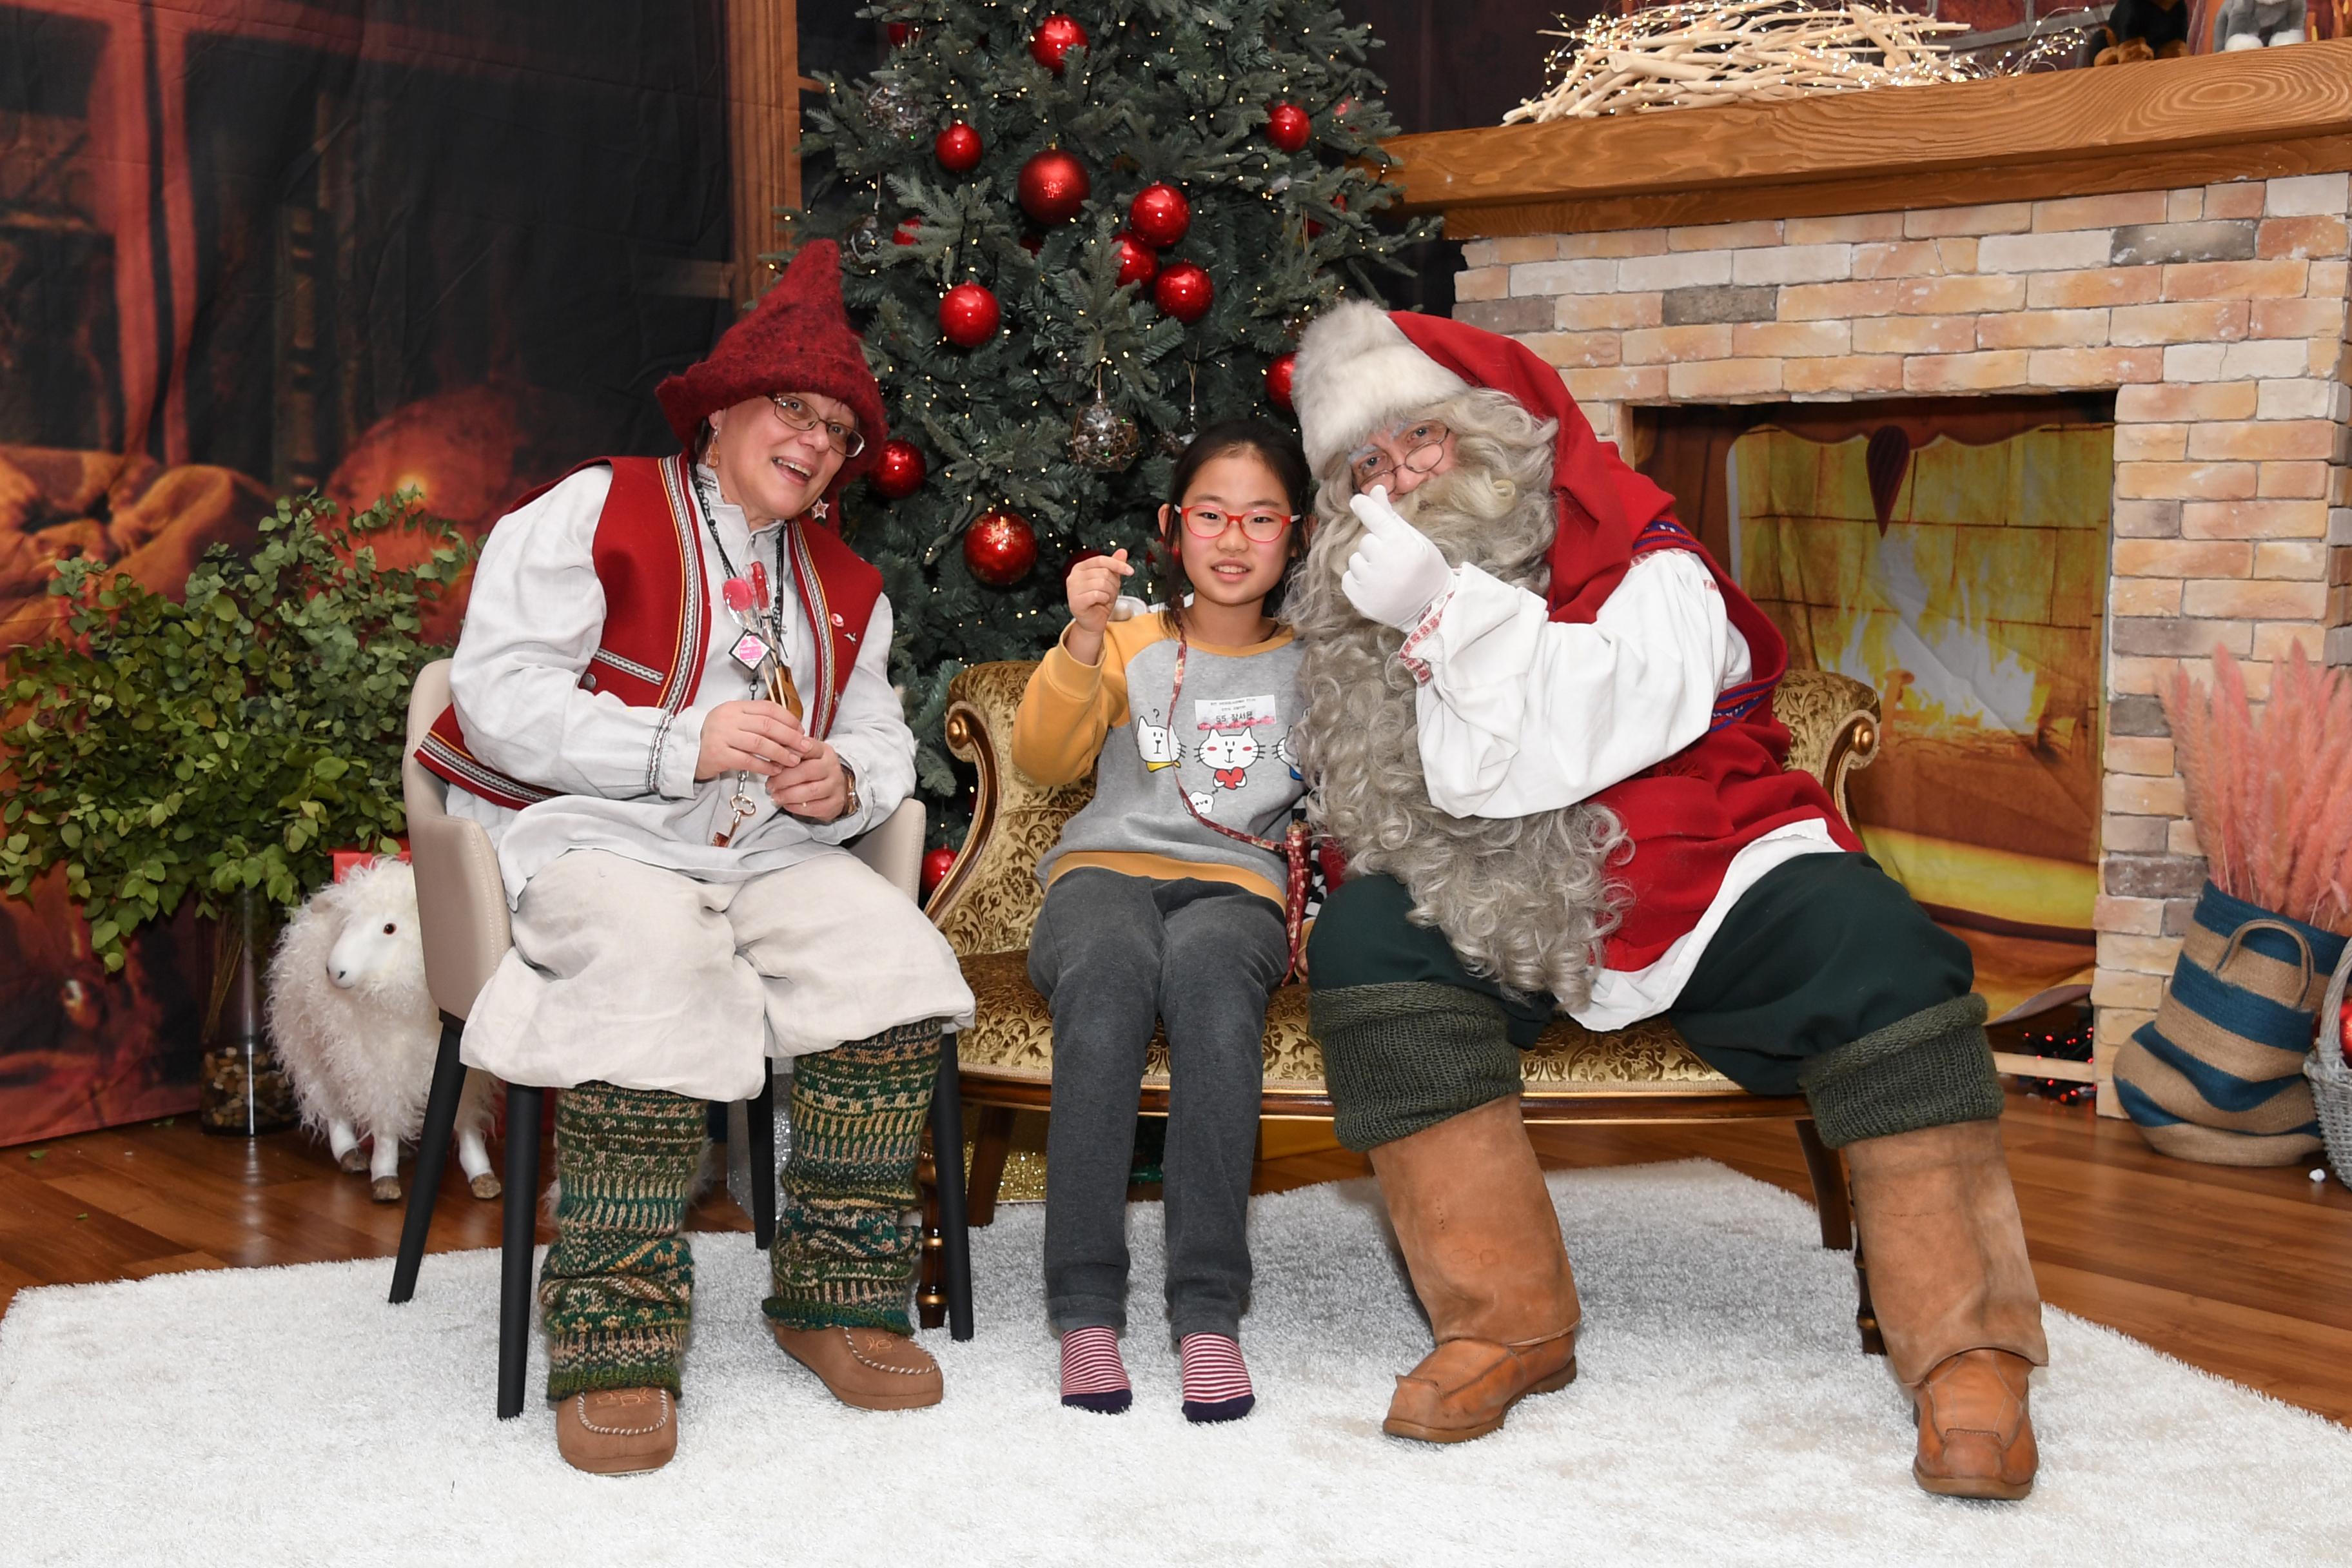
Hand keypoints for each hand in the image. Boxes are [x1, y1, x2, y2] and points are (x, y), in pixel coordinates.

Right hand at [695, 699, 803, 780]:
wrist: (688, 751)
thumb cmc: (717, 737)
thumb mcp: (735, 722)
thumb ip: (757, 722)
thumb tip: (792, 730)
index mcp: (736, 707)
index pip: (768, 708)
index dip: (788, 719)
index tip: (801, 730)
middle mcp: (729, 719)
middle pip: (767, 725)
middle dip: (790, 737)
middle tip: (804, 747)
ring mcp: (722, 736)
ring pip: (759, 743)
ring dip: (780, 753)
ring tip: (793, 761)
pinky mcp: (718, 755)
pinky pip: (748, 761)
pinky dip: (765, 766)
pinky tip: (775, 770)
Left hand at [766, 738, 849, 821]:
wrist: (834, 787)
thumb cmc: (814, 770)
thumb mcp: (804, 756)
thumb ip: (789, 754)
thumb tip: (772, 759)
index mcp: (823, 751)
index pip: (806, 748)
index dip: (788, 755)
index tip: (773, 763)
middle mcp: (832, 767)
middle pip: (807, 771)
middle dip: (784, 779)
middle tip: (770, 784)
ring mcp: (835, 786)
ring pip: (811, 791)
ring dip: (789, 795)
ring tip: (776, 796)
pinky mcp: (835, 803)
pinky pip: (814, 807)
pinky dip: (796, 807)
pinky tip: (787, 804)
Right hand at [1063, 547, 1133, 664]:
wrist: (1093, 621)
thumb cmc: (1099, 601)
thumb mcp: (1110, 581)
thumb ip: (1114, 566)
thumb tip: (1122, 552)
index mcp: (1080, 568)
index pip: (1101, 560)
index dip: (1117, 564)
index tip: (1130, 571)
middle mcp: (1074, 576)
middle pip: (1103, 572)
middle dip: (1113, 584)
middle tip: (1110, 593)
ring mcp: (1072, 589)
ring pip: (1101, 583)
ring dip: (1109, 593)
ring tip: (1105, 598)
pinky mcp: (1075, 601)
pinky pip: (1097, 594)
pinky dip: (1104, 599)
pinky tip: (1100, 602)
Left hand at [1341, 486, 1453, 631]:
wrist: (1431, 608)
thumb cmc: (1426, 568)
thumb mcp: (1415, 539)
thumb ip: (1390, 515)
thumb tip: (1374, 488)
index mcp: (1401, 544)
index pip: (1375, 518)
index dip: (1364, 507)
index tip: (1356, 501)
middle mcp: (1383, 562)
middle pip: (1365, 541)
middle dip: (1376, 547)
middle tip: (1394, 559)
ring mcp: (1370, 583)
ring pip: (1355, 560)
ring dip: (1367, 564)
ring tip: (1387, 576)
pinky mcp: (1359, 600)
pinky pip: (1348, 578)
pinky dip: (1359, 581)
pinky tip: (1377, 586)